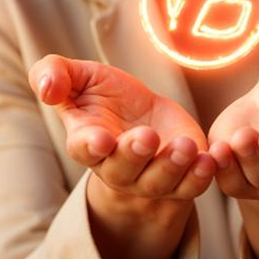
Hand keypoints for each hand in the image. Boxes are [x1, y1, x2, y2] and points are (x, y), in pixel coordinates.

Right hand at [29, 54, 216, 200]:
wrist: (143, 110)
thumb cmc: (104, 93)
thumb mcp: (79, 76)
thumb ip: (53, 74)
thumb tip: (46, 87)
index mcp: (88, 141)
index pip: (85, 149)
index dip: (92, 147)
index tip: (103, 140)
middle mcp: (117, 167)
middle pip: (124, 170)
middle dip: (135, 155)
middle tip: (146, 137)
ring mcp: (150, 176)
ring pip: (160, 182)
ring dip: (173, 166)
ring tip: (184, 146)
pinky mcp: (182, 176)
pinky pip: (191, 185)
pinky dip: (202, 175)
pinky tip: (212, 158)